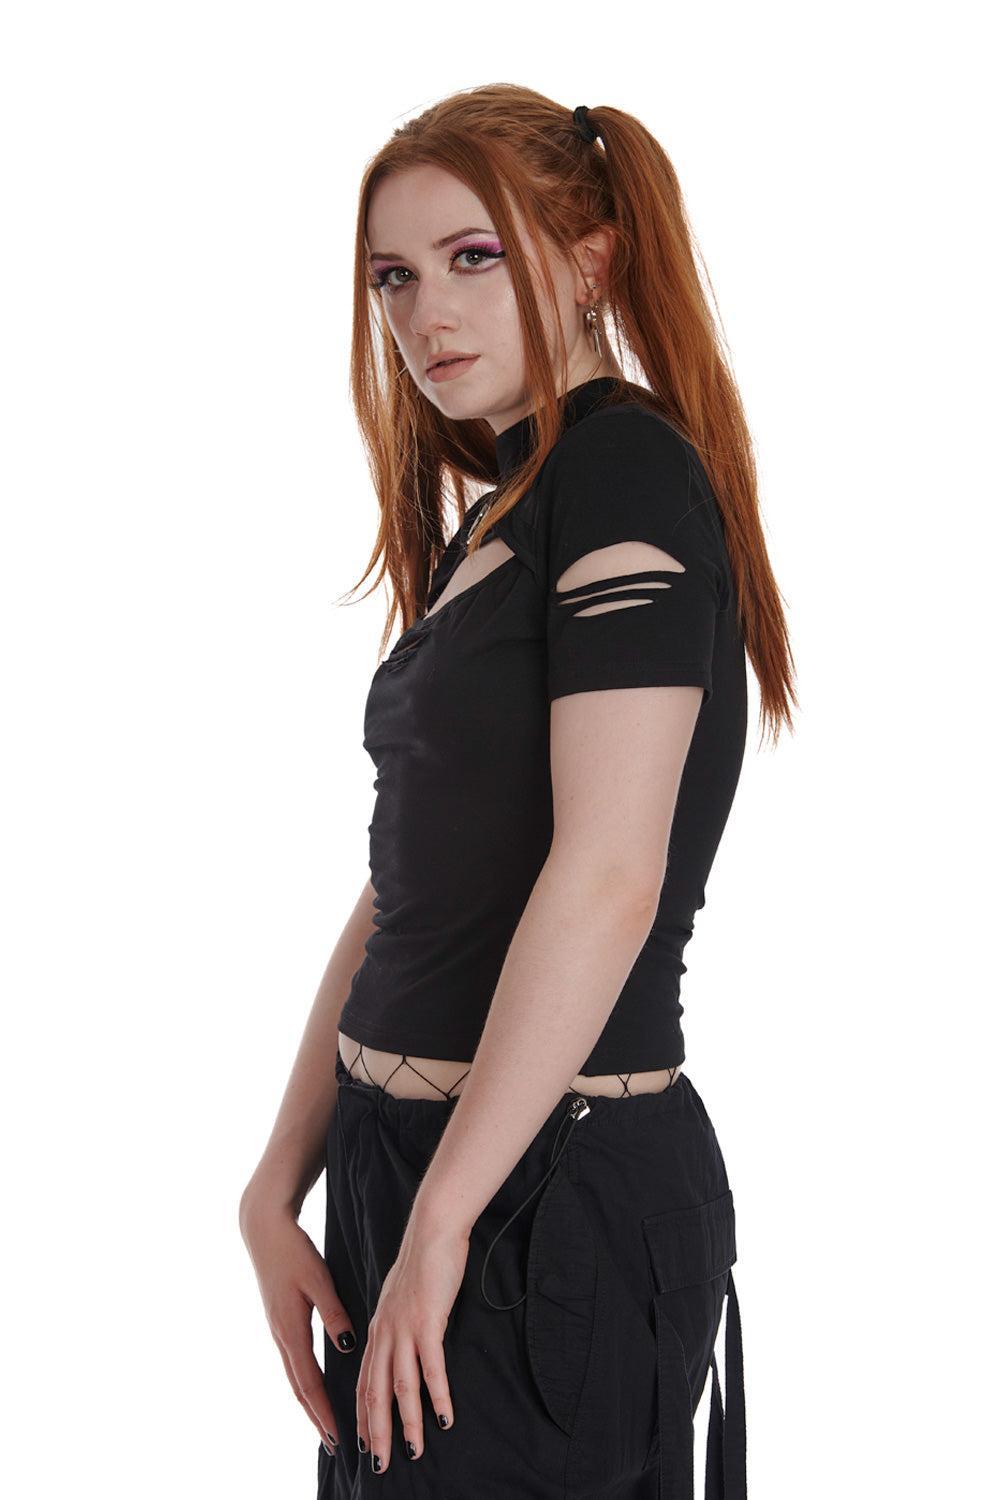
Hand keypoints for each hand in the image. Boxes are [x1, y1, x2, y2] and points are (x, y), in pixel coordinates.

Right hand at [240, 1195, 356, 1454]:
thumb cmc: (293, 1252)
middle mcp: (282, 1336)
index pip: (309, 1383)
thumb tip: (348, 1347)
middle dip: (316, 1416)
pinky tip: (314, 1385)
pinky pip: (294, 1361)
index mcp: (291, 1330)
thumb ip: (334, 1313)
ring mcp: (278, 1330)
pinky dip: (305, 1381)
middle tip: (333, 1443)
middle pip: (300, 1387)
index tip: (337, 1435)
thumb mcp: (318, 1279)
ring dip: (310, 1402)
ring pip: (295, 1376)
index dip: (323, 1411)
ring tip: (325, 1423)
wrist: (265, 1231)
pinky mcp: (281, 1321)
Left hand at [356, 1219, 469, 1472]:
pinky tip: (444, 1419)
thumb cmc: (423, 1261)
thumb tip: (404, 1344)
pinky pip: (431, 1368)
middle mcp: (385, 1333)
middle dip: (377, 1433)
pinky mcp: (427, 1322)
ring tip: (411, 1453)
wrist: (432, 1229)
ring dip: (407, 1423)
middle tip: (379, 1466)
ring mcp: (404, 1328)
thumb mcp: (402, 1297)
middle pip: (374, 1393)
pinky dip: (436, 1397)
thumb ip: (399, 1322)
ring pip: (400, 1387)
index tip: (363, 1445)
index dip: (361, 1416)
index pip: (363, 1381)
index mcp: (378, 1328)